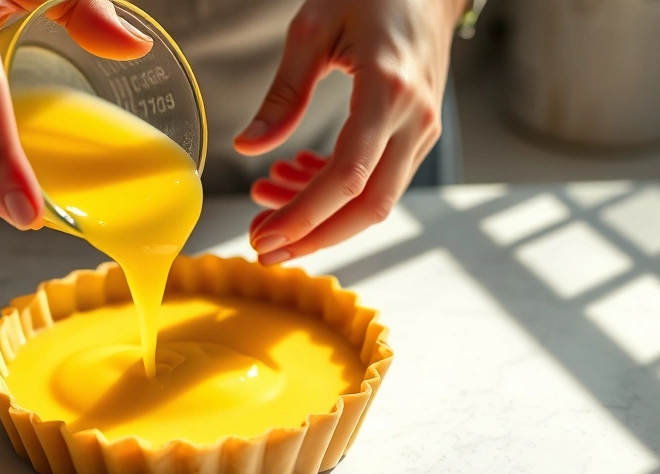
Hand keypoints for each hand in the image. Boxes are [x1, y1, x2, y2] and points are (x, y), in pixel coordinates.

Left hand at [235, 0, 465, 264]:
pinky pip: (377, 179)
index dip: (304, 216)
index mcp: (388, 91)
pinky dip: (334, 190)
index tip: (264, 235)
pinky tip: (293, 175)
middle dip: (312, 237)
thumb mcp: (313, 30)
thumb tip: (248, 146)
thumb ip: (282, 94)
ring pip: (373, 200)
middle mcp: (414, 119)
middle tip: (263, 247)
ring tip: (264, 204)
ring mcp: (421, 130)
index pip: (348, 177)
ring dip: (319, 214)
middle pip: (368, 207)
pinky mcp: (415, 133)